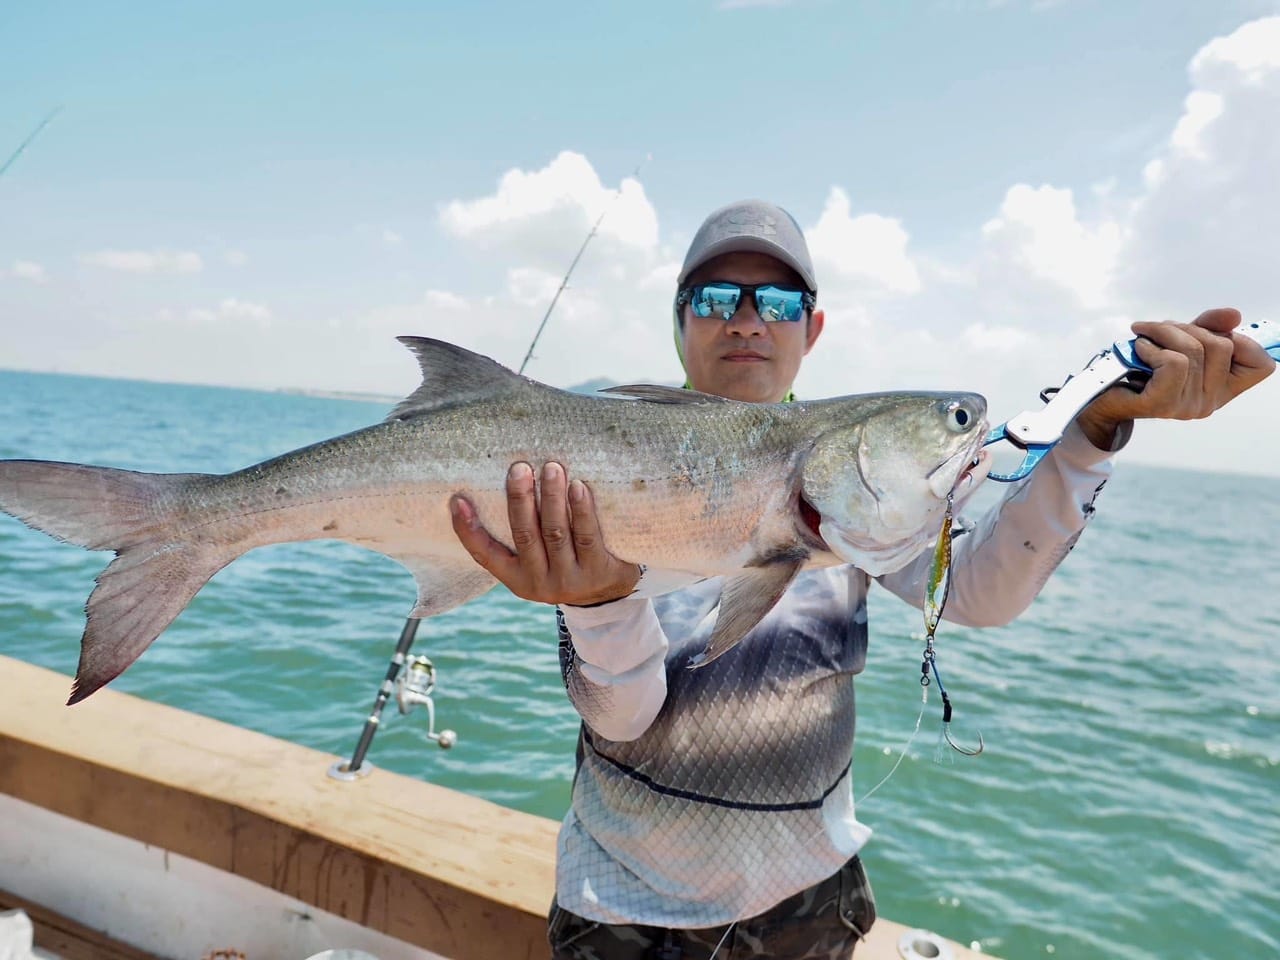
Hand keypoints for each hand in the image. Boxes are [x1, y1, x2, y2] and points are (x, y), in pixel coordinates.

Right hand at [450, 460, 641, 606]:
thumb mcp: (539, 560)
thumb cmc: (567, 562)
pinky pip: (587, 536)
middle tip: (519, 468)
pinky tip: (578, 487)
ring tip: (551, 468)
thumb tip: (508, 482)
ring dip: (552, 498)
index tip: (458, 500)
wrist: (611, 594)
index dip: (468, 529)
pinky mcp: (598, 571)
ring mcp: (570, 579)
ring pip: (556, 533)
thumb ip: (525, 533)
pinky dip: (581, 510)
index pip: (485, 555)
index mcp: (517, 578)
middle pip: (525, 536)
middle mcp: (540, 582)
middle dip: (519, 499)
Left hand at [1075, 308, 1274, 449]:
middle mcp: (1209, 402)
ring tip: (1145, 336)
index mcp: (1221, 389)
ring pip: (1193, 348)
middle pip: (1222, 345)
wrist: (1099, 394)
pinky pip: (1173, 361)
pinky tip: (1139, 351)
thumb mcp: (1181, 340)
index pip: (1262, 364)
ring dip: (1164, 331)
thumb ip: (1210, 327)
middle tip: (1161, 329)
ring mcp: (1187, 406)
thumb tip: (1235, 315)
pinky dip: (1152, 347)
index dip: (1243, 340)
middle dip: (1188, 327)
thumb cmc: (1140, 366)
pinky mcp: (1162, 404)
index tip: (1212, 332)